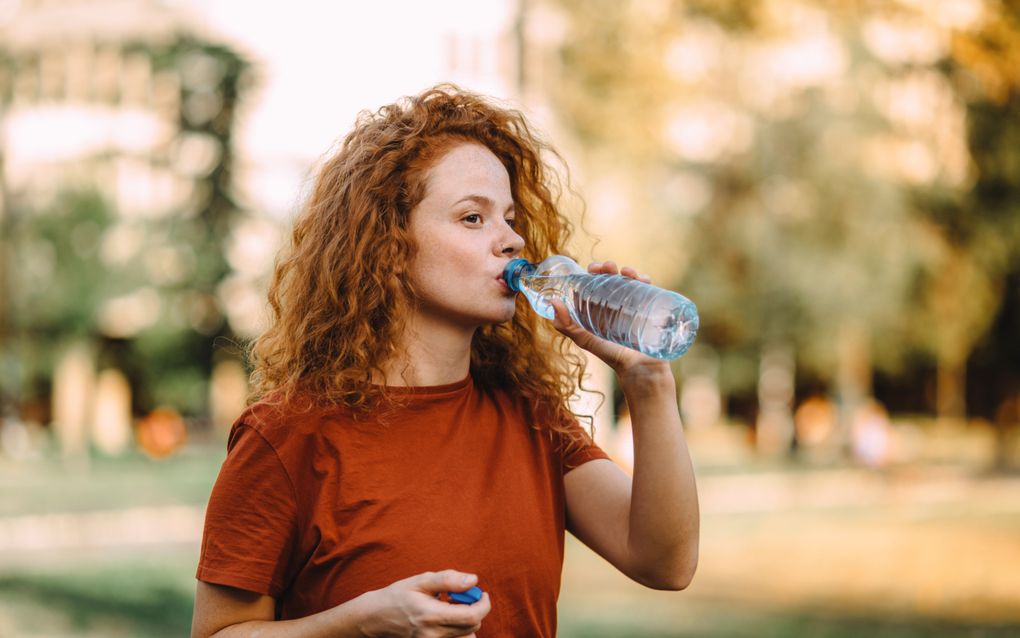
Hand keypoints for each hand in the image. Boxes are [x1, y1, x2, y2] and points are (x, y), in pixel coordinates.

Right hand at [360, 570, 490, 637]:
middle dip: (475, 609)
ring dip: (467, 621)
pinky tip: (446, 618)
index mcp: (432, 616)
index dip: (483, 604)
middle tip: (461, 596)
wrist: (376, 617)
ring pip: (466, 636)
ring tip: (451, 608)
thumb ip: (448, 580)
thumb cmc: (398, 596)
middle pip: (472, 627)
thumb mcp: (421, 581)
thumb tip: (473, 580)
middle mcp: (433, 635)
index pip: (472, 616)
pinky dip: (458, 630)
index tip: (482, 593)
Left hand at [549, 261, 670, 379]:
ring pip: (629, 280)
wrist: (639, 368)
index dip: (593, 273)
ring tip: (626, 272)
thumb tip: (553, 302)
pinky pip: (647, 289)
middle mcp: (615, 303)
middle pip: (611, 278)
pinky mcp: (648, 307)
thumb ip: (567, 325)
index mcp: (598, 307)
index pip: (594, 283)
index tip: (592, 269)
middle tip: (607, 267)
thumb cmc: (611, 355)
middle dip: (608, 268)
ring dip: (627, 271)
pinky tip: (642, 280)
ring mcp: (632, 304)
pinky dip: (644, 280)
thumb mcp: (585, 339)